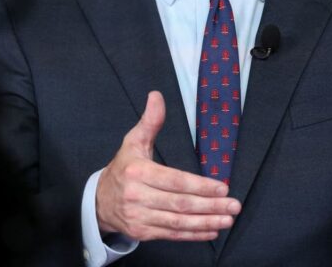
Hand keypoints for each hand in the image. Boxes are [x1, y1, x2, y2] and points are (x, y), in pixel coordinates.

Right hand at [96, 91, 241, 240]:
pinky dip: (193, 234)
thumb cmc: (122, 169)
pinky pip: (172, 235)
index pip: (174, 181)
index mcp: (137, 172)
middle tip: (233, 206)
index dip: (199, 186)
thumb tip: (157, 96)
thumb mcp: (133, 142)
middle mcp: (137, 197)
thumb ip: (150, 121)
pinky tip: (211, 230)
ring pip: (178, 222)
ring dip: (206, 222)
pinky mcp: (142, 233)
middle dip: (210, 206)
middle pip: (179, 204)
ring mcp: (139, 217)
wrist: (98, 202)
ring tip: (227, 220)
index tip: (222, 188)